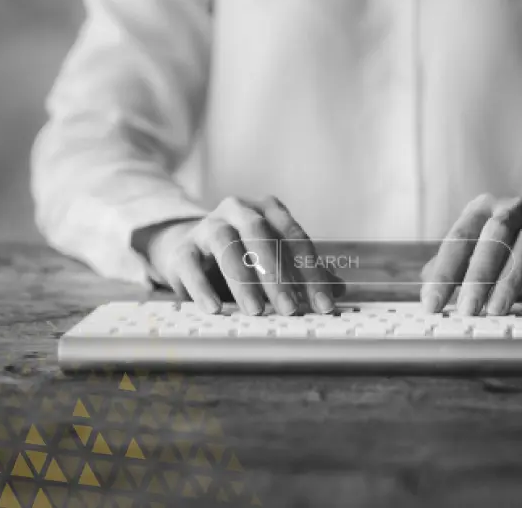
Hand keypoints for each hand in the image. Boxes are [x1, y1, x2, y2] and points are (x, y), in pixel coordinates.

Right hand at [135, 196, 344, 314]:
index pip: (295, 237)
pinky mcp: (182, 248)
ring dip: (243, 280)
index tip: (325, 304)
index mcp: (268, 210)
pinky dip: (201, 287)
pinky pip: (191, 264)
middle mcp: (238, 210)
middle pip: (261, 235)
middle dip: (278, 274)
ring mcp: (208, 226)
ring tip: (256, 311)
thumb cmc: (244, 254)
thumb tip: (339, 290)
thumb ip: (305, 273)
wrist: (189, 248)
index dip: (312, 272)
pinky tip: (214, 309)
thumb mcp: (275, 260)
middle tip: (290, 308)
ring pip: (226, 246)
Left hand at [420, 194, 521, 315]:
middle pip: (495, 236)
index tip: (432, 304)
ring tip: (496, 311)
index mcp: (482, 210)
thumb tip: (427, 291)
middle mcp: (513, 211)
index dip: (445, 272)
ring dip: (510, 280)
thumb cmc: (503, 245)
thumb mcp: (474, 248)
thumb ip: (449, 266)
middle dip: (479, 274)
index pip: (459, 238)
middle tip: (467, 309)